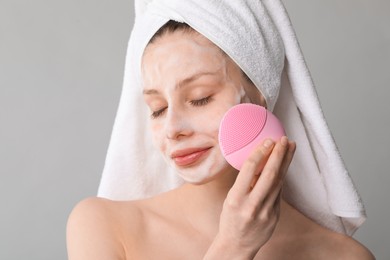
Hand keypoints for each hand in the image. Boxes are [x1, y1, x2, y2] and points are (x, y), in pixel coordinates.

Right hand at [207, 136, 295, 258]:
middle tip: (284, 139)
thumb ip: (244, 183)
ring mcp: (266, 212)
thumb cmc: (230, 219)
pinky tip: (284, 166)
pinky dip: (282, 177)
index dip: (260, 153)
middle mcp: (252, 205)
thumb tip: (258, 161)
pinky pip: (279, 192)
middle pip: (270, 174)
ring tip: (290, 147)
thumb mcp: (230, 199)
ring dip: (286, 163)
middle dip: (279, 154)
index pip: (249, 170)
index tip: (268, 141)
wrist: (237, 245)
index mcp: (236, 199)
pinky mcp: (275, 216)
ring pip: (279, 182)